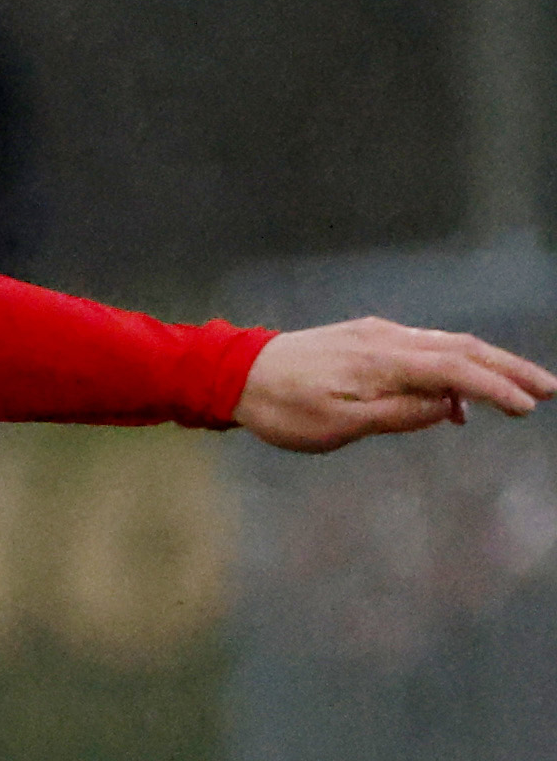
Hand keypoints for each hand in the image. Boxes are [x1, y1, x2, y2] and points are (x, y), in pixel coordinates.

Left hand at [236, 316, 549, 451]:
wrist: (234, 373)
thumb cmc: (281, 408)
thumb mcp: (337, 426)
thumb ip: (397, 415)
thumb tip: (448, 407)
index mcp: (382, 362)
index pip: (455, 371)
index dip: (496, 388)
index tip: (527, 407)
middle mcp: (388, 340)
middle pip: (463, 349)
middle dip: (510, 370)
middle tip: (549, 391)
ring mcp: (379, 335)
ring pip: (448, 344)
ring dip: (489, 366)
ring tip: (521, 390)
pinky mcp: (368, 338)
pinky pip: (425, 347)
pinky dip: (454, 366)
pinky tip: (457, 398)